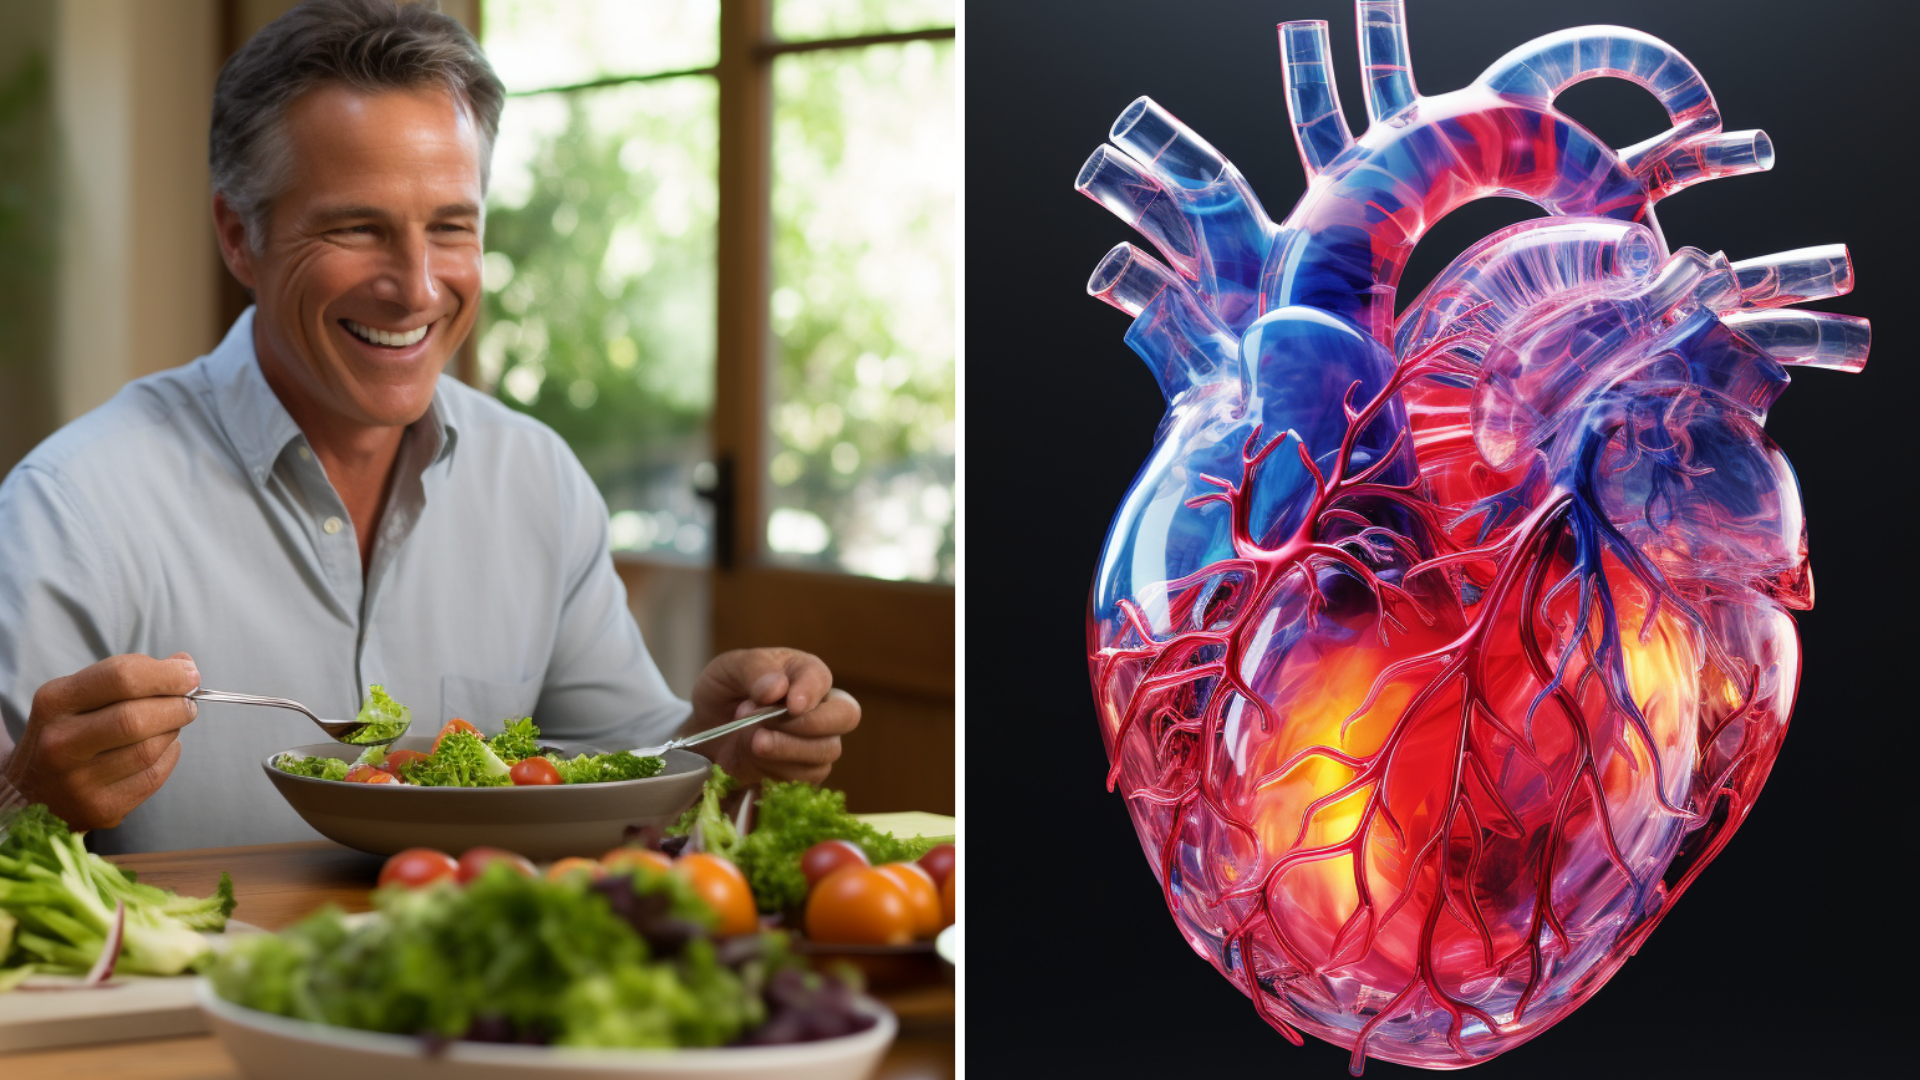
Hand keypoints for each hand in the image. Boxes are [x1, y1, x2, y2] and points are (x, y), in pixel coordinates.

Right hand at [1, 653, 200, 829]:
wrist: (35, 790)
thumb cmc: (69, 733)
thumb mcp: (80, 697)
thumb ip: (129, 677)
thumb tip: (185, 666)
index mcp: (55, 702)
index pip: (121, 677)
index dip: (166, 674)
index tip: (190, 675)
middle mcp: (60, 742)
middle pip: (136, 717)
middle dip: (176, 706)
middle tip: (188, 704)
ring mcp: (77, 780)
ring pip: (150, 749)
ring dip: (173, 731)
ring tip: (170, 725)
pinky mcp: (99, 808)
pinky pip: (154, 776)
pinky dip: (169, 756)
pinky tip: (161, 749)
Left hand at [688, 648, 859, 785]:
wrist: (708, 728)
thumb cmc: (725, 691)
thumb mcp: (729, 668)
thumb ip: (754, 670)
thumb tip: (776, 689)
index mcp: (805, 672)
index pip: (821, 679)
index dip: (810, 693)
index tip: (791, 704)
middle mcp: (820, 705)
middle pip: (845, 716)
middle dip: (809, 725)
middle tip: (765, 729)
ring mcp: (817, 740)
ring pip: (827, 751)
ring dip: (787, 750)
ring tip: (751, 741)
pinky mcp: (805, 769)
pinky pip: (807, 777)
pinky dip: (778, 769)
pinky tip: (754, 757)